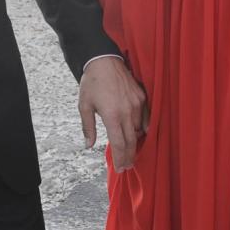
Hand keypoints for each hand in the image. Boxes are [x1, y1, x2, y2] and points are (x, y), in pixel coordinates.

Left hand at [78, 57, 147, 171]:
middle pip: (131, 141)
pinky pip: (145, 117)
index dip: (121, 159)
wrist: (104, 61)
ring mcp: (136, 104)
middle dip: (129, 156)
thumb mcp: (84, 106)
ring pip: (138, 130)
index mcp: (111, 116)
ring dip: (134, 141)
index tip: (121, 168)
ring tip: (129, 151)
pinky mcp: (142, 97)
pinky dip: (142, 127)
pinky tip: (138, 133)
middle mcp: (126, 112)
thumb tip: (89, 145)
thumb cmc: (92, 83)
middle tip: (127, 166)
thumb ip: (88, 127)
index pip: (119, 144)